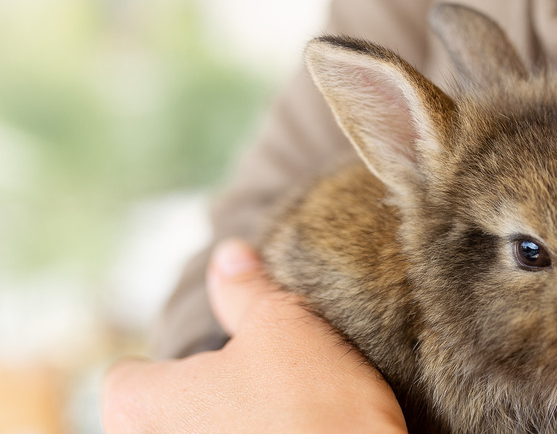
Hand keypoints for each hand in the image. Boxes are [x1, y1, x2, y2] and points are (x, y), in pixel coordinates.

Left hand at [102, 239, 406, 432]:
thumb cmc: (314, 410)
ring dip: (221, 427)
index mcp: (145, 406)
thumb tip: (229, 256)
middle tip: (246, 388)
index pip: (125, 379)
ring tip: (271, 419)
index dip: (164, 366)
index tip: (207, 363)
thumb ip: (246, 289)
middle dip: (194, 400)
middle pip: (156, 416)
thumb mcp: (285, 327)